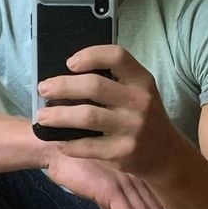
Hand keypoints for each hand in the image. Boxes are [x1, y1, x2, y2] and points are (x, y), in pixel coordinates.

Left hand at [35, 45, 184, 183]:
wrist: (165, 153)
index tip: (70, 63)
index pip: (116, 56)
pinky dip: (69, 143)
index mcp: (141, 80)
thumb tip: (67, 76)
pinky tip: (59, 141)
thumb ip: (113, 81)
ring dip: (58, 116)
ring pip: (87, 116)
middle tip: (44, 88)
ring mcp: (132, 128)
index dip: (90, 55)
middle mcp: (139, 101)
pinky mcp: (123, 152)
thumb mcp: (138, 91)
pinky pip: (88, 145)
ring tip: (42, 117)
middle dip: (62, 86)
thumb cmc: (143, 116)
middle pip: (94, 86)